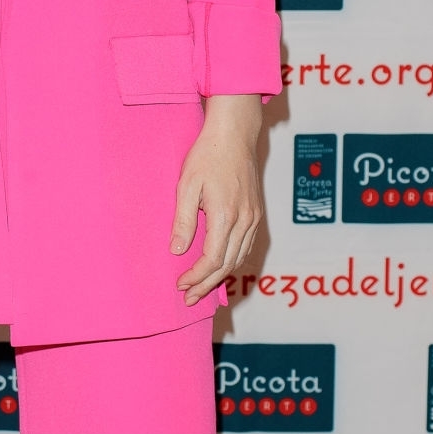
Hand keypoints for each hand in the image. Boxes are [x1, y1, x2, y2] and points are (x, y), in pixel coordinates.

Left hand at [170, 94, 263, 305]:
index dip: (196, 277)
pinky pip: (246, 247)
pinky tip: (220, 268)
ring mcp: (253, 218)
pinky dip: (233, 262)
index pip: (212, 259)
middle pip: (227, 265)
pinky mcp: (256, 213)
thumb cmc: (208, 155)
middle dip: (207, 285)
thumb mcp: (186, 186)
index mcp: (226, 215)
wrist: (235, 134)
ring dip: (220, 277)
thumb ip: (183, 221)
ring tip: (202, 289)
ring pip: (239, 259)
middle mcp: (244, 220)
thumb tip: (176, 251)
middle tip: (189, 298)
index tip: (180, 284)